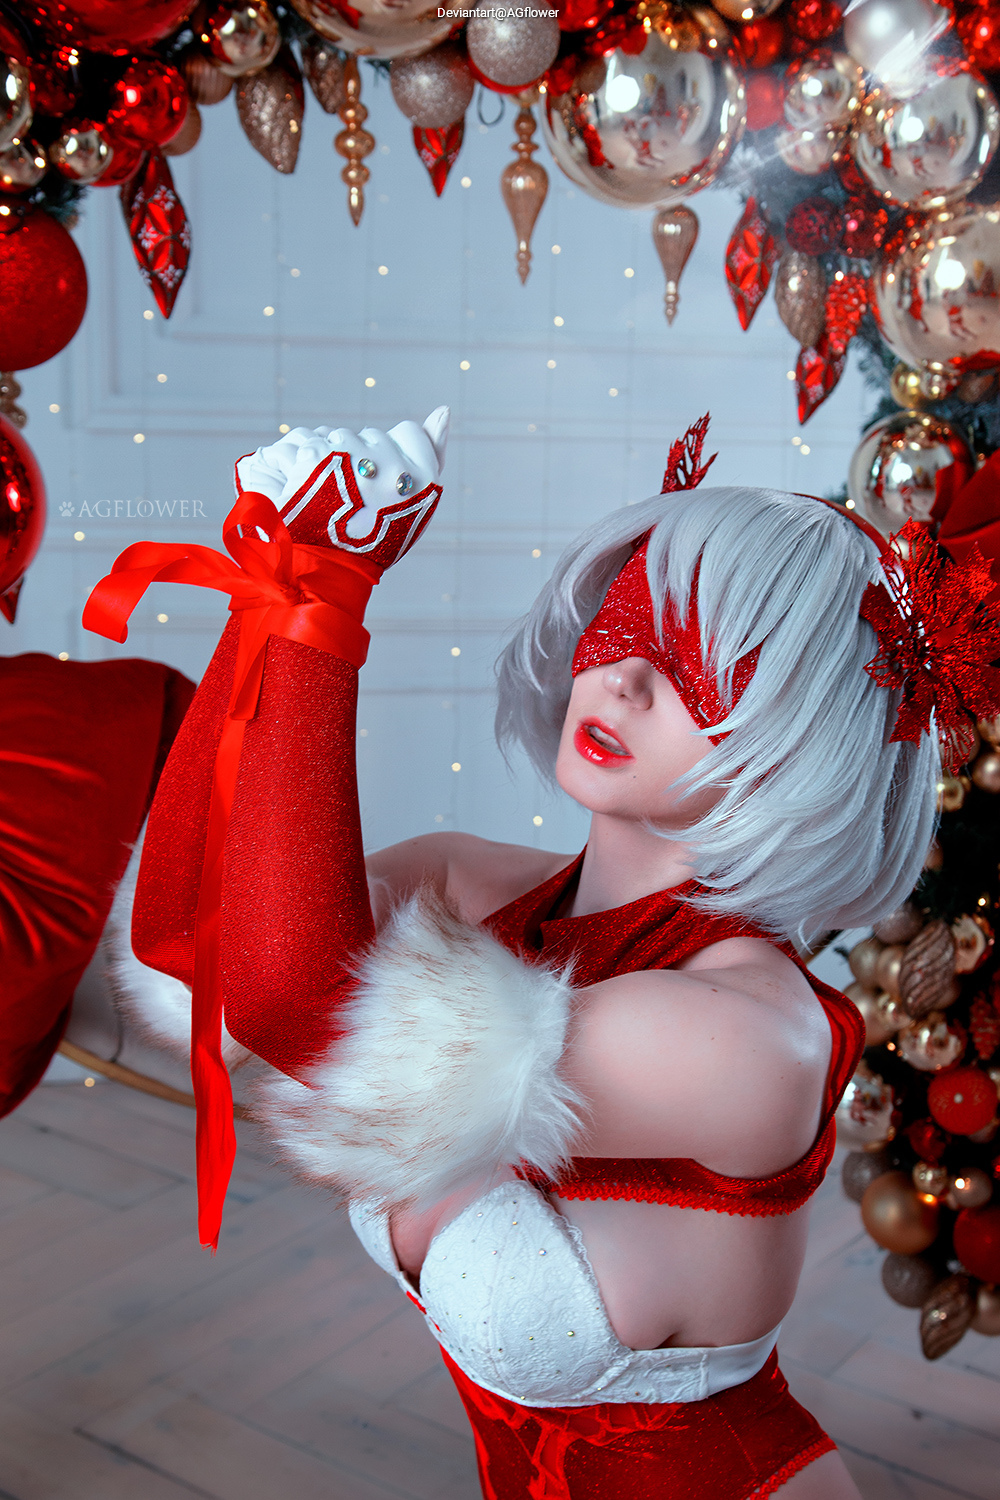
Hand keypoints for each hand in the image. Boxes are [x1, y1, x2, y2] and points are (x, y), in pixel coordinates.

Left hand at [235, 408, 448, 570]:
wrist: (327, 576)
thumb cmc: (373, 542)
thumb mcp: (416, 501)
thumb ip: (432, 452)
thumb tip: (445, 409)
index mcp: (420, 475)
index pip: (408, 434)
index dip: (390, 458)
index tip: (377, 488)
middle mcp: (390, 463)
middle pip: (368, 436)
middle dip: (354, 462)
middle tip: (346, 502)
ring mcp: (349, 458)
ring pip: (333, 435)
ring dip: (324, 459)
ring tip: (321, 498)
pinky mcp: (311, 459)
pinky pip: (300, 440)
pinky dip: (294, 461)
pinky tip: (297, 486)